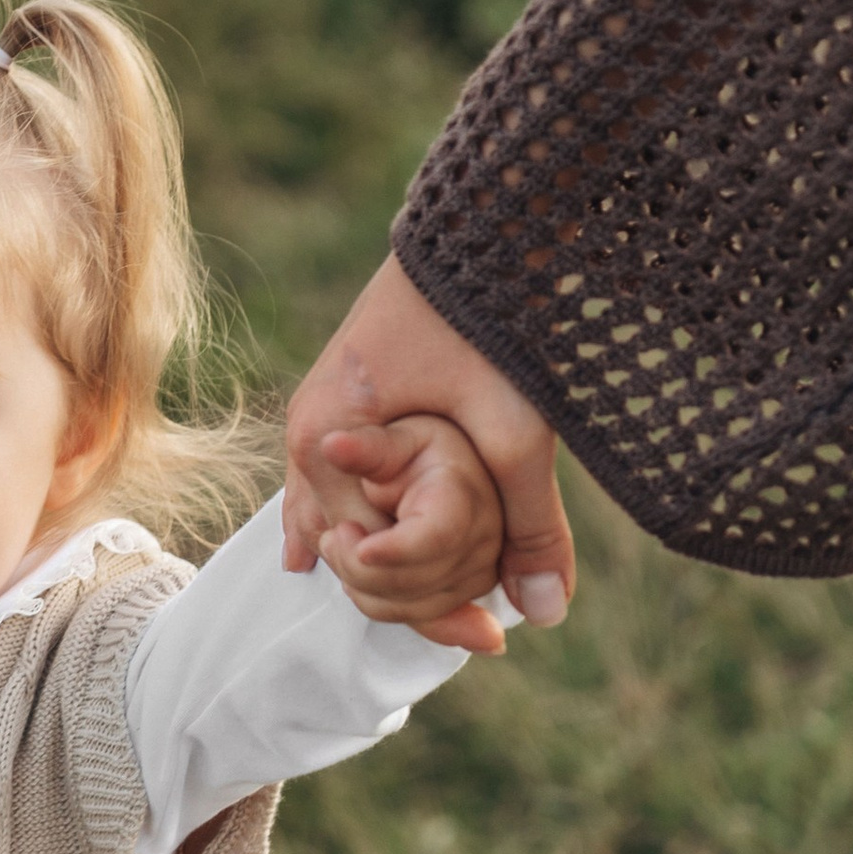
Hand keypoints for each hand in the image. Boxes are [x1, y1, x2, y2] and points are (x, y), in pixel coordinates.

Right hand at [284, 255, 572, 634]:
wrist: (481, 225)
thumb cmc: (491, 322)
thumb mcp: (518, 433)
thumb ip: (529, 527)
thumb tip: (544, 615)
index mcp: (327, 442)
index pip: (362, 560)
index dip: (427, 601)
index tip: (485, 628)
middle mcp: (307, 432)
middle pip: (343, 544)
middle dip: (401, 585)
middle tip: (472, 625)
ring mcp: (317, 412)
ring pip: (334, 513)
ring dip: (379, 555)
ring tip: (421, 600)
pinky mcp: (341, 396)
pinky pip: (333, 480)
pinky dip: (352, 518)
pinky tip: (337, 550)